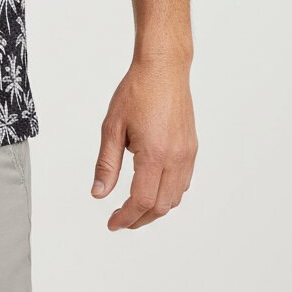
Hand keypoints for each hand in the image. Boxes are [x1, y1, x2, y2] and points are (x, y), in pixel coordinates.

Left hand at [91, 57, 197, 229]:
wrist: (163, 69)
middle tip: (120, 220)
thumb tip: (99, 193)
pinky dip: (169, 194)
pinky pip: (183, 183)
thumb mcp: (112, 126)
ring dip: (156, 209)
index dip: (126, 217)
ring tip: (134, 208)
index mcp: (154, 154)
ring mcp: (187, 154)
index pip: (142, 200)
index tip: (112, 223)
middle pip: (161, 206)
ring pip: (175, 198)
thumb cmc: (136, 91)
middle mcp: (176, 158)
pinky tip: (153, 189)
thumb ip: (106, 163)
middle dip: (140, 219)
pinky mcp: (192, 148)